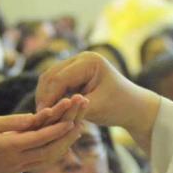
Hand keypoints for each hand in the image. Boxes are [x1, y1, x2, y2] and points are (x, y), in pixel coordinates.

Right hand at [0, 96, 88, 172]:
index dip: (57, 129)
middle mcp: (18, 159)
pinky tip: (64, 141)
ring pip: (49, 157)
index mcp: (10, 147)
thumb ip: (11, 122)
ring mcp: (20, 166)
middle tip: (81, 120)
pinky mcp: (20, 168)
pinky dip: (56, 150)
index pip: (39, 138)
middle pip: (50, 149)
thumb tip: (33, 117)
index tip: (71, 118)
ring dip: (65, 144)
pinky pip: (44, 160)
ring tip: (78, 128)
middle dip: (67, 135)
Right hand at [36, 53, 154, 132]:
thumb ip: (72, 107)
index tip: (42, 115)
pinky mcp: (74, 73)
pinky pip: (56, 82)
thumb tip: (46, 110)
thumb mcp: (96, 109)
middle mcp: (81, 57)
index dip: (49, 97)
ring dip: (45, 95)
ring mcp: (77, 63)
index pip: (60, 78)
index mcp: (90, 62)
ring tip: (42, 115)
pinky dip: (51, 95)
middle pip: (51, 74)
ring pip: (50, 78)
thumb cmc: (119, 108)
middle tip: (38, 115)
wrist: (134, 107)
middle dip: (44, 95)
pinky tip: (49, 110)